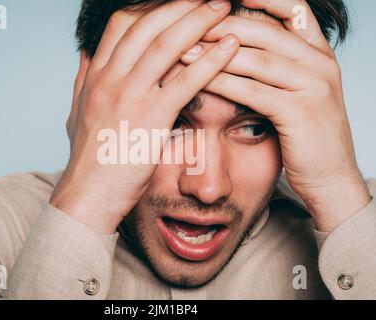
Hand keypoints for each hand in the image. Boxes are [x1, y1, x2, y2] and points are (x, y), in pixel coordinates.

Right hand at [50, 0, 239, 234]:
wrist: (87, 195)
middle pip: (148, 24)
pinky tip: (232, 48)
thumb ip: (82, 81)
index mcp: (96, 75)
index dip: (150, 7)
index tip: (174, 3)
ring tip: (225, 7)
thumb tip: (85, 57)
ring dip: (199, 20)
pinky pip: (185, 81)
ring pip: (167, 45)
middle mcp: (111, 78)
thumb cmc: (88, 159)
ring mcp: (130, 96)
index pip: (122, 24)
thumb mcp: (76, 113)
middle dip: (180, 5)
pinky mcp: (151, 118)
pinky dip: (211, 61)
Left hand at [182, 0, 370, 231]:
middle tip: (190, 22)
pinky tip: (198, 79)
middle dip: (224, 24)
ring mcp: (313, 86)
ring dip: (216, 53)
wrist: (330, 175)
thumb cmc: (306, 133)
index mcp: (319, 53)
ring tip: (183, 49)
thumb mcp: (299, 91)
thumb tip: (237, 44)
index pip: (294, 9)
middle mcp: (320, 63)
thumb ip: (279, 65)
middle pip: (266, 31)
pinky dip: (222, 82)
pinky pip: (253, 91)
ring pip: (257, 59)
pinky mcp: (300, 112)